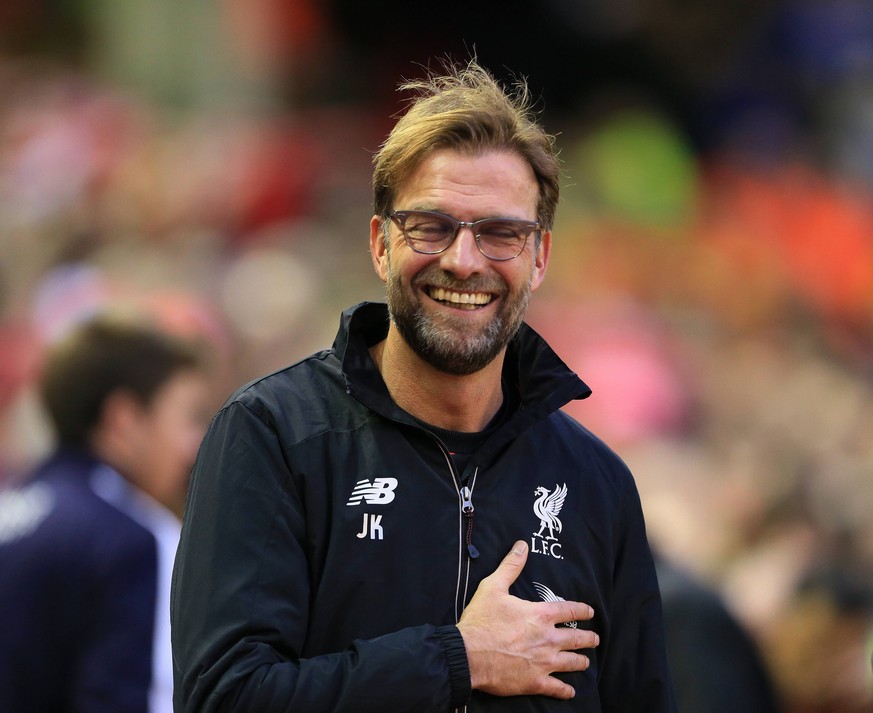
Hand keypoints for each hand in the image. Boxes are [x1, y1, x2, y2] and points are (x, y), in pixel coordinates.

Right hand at [456, 540, 597, 699]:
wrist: (468, 654)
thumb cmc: (481, 620)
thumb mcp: (493, 587)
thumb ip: (511, 566)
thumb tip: (522, 545)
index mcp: (540, 615)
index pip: (570, 611)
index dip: (583, 611)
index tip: (590, 612)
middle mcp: (548, 639)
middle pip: (577, 639)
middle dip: (589, 639)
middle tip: (595, 639)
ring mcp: (544, 662)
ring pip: (572, 663)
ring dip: (581, 662)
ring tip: (586, 662)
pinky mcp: (535, 682)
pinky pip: (557, 688)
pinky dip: (566, 690)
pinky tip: (570, 691)